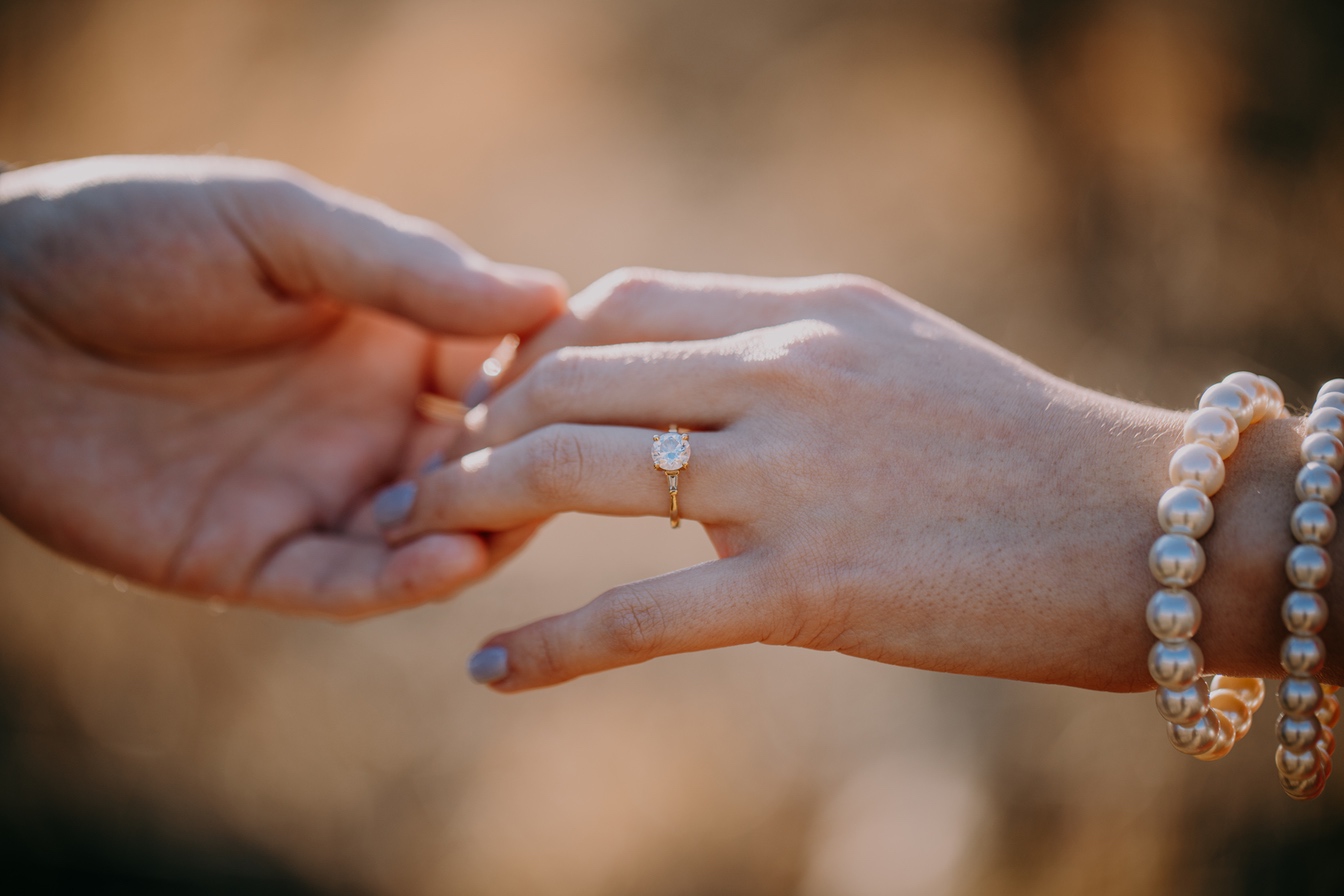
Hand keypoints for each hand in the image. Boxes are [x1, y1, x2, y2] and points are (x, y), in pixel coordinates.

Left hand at [0, 155, 564, 617]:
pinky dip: (404, 578)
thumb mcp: (278, 225)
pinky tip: (450, 553)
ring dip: (486, 528)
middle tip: (581, 463)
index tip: (610, 378)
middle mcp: (368, 421)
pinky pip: (348, 582)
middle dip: (535, 463)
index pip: (507, 367)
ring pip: (436, 531)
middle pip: (490, 458)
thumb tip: (547, 294)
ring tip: (521, 515)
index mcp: (388, 336)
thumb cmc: (129, 236)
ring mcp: (318, 493)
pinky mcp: (255, 557)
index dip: (556, 376)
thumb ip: (405, 267)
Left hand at [388, 269, 1308, 690]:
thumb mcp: (891, 352)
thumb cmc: (1014, 442)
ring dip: (474, 505)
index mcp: (802, 310)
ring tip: (413, 538)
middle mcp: (782, 374)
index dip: (531, 348)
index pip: (618, 302)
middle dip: (474, 425)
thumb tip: (676, 385)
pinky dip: (552, 646)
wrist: (1137, 525)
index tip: (494, 397)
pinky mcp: (808, 591)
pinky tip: (492, 672)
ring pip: (579, 473)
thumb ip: (779, 349)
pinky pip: (641, 616)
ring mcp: (790, 481)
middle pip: (571, 378)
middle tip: (423, 471)